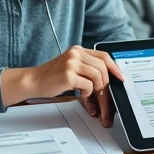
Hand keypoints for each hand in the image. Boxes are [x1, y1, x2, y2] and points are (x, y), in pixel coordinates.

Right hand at [1, 46, 124, 126]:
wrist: (33, 81)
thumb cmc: (52, 77)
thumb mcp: (71, 68)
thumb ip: (87, 70)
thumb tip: (106, 83)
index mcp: (78, 50)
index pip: (103, 56)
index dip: (114, 67)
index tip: (121, 78)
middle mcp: (76, 54)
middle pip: (103, 68)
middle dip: (107, 87)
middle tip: (107, 101)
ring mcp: (72, 63)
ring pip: (98, 77)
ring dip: (98, 93)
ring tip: (93, 103)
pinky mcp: (68, 75)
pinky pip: (88, 85)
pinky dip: (88, 94)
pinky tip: (82, 97)